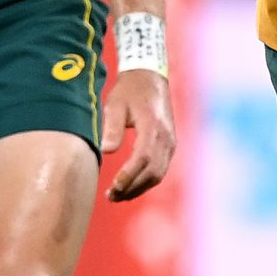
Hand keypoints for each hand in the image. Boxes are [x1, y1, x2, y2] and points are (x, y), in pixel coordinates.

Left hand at [100, 69, 176, 201]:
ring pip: (158, 174)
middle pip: (153, 171)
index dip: (129, 175)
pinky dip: (146, 182)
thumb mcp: (116, 104)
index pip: (143, 157)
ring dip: (139, 188)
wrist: (150, 78)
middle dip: (132, 187)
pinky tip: (129, 187)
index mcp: (152, 126)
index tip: (113, 186)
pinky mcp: (169, 146)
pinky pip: (160, 170)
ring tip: (117, 196)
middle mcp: (166, 137)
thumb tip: (106, 151)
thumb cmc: (129, 91)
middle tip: (110, 196)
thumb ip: (112, 127)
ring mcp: (170, 143)